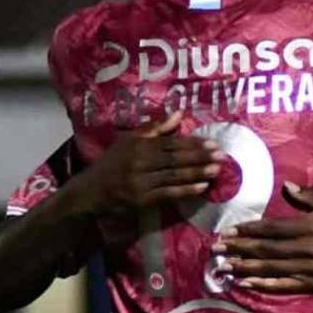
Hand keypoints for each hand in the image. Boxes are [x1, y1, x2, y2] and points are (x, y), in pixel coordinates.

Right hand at [76, 111, 222, 214]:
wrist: (89, 192)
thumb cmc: (112, 163)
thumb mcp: (128, 141)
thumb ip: (154, 128)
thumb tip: (179, 113)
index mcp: (138, 146)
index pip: (171, 143)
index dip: (193, 144)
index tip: (213, 143)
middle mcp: (140, 163)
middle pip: (175, 159)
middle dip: (200, 157)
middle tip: (222, 155)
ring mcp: (141, 182)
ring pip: (173, 176)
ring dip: (197, 173)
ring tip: (217, 170)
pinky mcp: (142, 200)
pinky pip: (168, 194)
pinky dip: (185, 190)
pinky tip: (202, 188)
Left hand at [215, 183, 312, 294]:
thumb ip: (309, 197)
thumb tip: (286, 185)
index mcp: (308, 227)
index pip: (272, 228)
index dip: (248, 230)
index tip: (229, 230)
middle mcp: (304, 249)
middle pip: (266, 249)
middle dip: (239, 248)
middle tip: (217, 248)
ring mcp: (307, 269)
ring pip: (270, 268)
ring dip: (245, 267)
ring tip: (225, 265)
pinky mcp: (311, 285)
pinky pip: (283, 286)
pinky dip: (264, 285)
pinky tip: (247, 283)